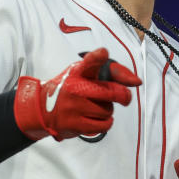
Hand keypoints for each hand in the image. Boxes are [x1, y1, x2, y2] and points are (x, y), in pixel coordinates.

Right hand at [14, 48, 141, 140]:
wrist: (42, 108)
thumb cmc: (71, 88)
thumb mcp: (84, 74)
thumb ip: (112, 73)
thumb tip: (136, 82)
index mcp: (78, 71)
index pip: (89, 62)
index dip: (97, 57)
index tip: (103, 53)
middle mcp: (75, 87)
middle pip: (111, 92)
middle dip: (122, 96)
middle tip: (123, 97)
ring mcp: (73, 106)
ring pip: (108, 110)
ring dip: (108, 110)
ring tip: (96, 107)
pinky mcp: (74, 124)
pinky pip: (104, 125)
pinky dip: (105, 123)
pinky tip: (96, 118)